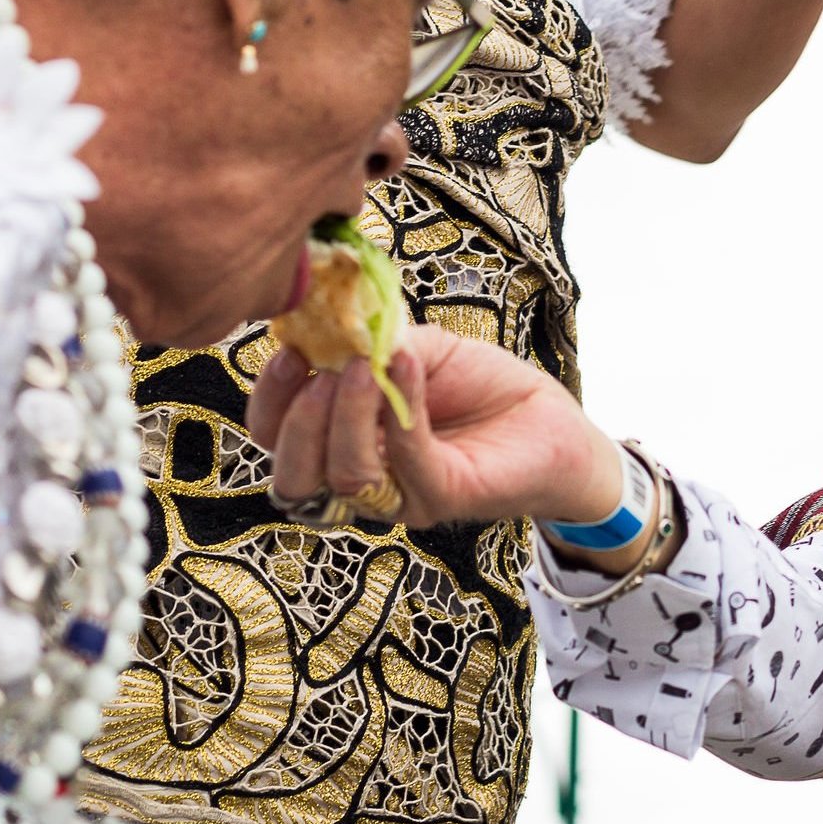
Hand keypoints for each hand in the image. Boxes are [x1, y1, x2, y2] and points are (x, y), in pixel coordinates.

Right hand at [250, 326, 624, 532]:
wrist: (551, 419)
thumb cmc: (483, 388)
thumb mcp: (419, 350)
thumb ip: (371, 344)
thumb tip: (329, 327)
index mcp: (341, 440)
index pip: (275, 437)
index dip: (270, 399)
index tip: (288, 352)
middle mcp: (362, 477)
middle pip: (292, 474)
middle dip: (296, 417)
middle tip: (321, 366)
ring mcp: (400, 495)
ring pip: (342, 475)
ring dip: (344, 414)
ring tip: (364, 366)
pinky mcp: (442, 496)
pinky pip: (407, 459)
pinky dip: (401, 407)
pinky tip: (408, 366)